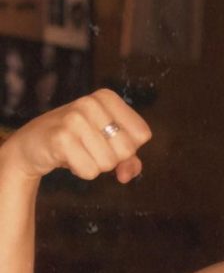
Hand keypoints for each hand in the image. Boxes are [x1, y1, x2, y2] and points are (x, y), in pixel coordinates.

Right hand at [0, 89, 150, 183]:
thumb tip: (126, 175)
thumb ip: (129, 160)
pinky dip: (81, 171)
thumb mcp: (108, 145)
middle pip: (127, 150)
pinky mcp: (61, 137)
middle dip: (111, 159)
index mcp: (107, 97)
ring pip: (108, 163)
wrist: (32, 145)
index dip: (129, 147)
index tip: (107, 141)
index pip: (142, 134)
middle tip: (90, 148)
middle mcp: (91, 102)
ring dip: (94, 166)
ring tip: (77, 151)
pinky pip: (90, 171)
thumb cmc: (77, 142)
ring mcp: (75, 118)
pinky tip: (66, 157)